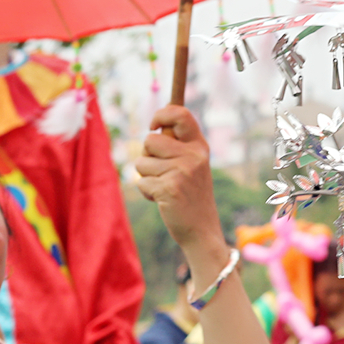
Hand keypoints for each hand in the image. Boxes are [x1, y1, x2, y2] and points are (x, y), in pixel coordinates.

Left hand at [134, 106, 223, 251]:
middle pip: (150, 140)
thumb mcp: (193, 165)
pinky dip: (147, 193)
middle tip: (162, 171)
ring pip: (141, 162)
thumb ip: (179, 145)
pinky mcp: (169, 188)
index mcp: (199, 146)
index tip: (153, 125)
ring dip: (146, 177)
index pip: (180, 114)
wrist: (202, 230)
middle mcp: (193, 155)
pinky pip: (141, 182)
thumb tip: (155, 127)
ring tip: (164, 187)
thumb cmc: (192, 195)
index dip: (161, 114)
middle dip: (147, 156)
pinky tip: (163, 200)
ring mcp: (182, 171)